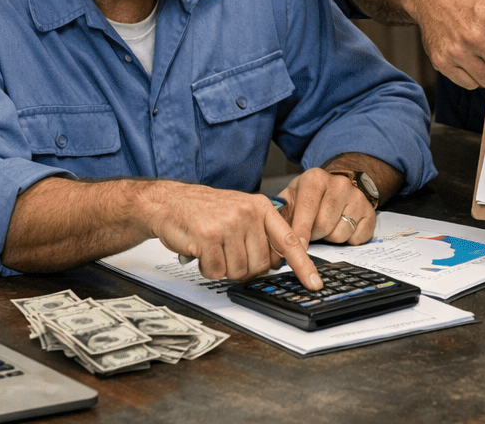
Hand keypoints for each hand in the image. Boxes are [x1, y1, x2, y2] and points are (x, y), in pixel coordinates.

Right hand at [148, 182, 322, 289]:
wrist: (170, 201)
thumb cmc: (205, 210)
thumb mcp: (240, 211)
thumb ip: (261, 234)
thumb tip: (277, 263)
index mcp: (261, 208)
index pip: (289, 241)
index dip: (303, 265)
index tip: (314, 283)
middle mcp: (248, 214)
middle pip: (260, 265)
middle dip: (244, 268)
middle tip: (227, 252)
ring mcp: (229, 224)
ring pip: (238, 271)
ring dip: (223, 268)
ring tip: (212, 248)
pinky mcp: (208, 236)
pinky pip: (216, 271)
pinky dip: (207, 268)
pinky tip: (201, 251)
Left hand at [278, 167, 376, 246]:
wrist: (336, 188)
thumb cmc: (308, 198)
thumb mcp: (291, 199)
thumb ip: (280, 214)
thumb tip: (269, 234)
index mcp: (315, 179)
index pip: (307, 209)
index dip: (300, 232)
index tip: (296, 249)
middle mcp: (338, 184)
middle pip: (324, 225)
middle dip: (314, 236)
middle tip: (312, 232)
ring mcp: (357, 197)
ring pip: (341, 233)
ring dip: (331, 238)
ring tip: (327, 228)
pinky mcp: (370, 212)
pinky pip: (358, 238)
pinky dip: (348, 241)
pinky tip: (342, 228)